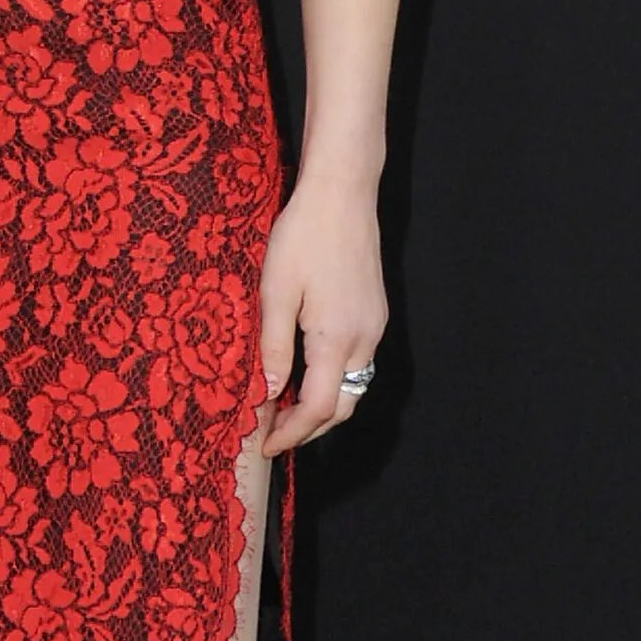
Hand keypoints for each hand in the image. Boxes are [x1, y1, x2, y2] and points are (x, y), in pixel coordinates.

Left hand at [257, 172, 387, 455]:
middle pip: (343, 406)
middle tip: (272, 432)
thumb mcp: (276, 290)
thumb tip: (270, 393)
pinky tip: (307, 370)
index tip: (266, 444)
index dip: (293, 433)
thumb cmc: (302, 236)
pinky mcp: (375, 312)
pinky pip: (357, 362)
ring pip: (354, 386)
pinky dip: (334, 379)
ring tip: (284, 407)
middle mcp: (363, 341)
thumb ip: (275, 345)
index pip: (319, 409)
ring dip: (323, 405)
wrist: (342, 196)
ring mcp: (374, 327)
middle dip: (309, 427)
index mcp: (335, 339)